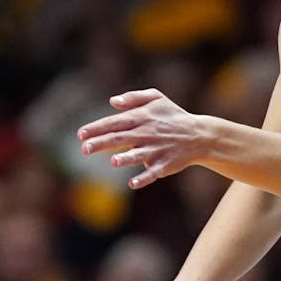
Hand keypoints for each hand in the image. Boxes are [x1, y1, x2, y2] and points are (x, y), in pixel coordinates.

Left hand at [77, 89, 206, 188]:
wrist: (200, 135)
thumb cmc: (173, 115)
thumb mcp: (156, 98)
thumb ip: (133, 97)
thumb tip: (113, 102)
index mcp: (142, 117)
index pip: (115, 122)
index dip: (97, 128)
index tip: (81, 134)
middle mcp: (147, 133)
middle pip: (121, 138)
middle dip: (102, 143)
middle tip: (84, 149)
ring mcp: (156, 150)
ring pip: (138, 155)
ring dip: (125, 158)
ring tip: (113, 161)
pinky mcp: (164, 164)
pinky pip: (153, 173)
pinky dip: (143, 178)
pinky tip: (132, 183)